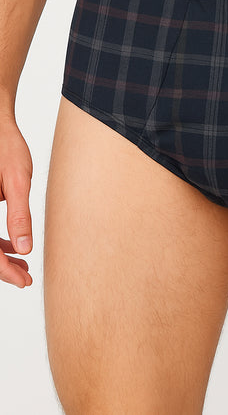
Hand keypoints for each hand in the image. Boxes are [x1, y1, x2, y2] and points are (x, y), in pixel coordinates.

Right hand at [0, 117, 32, 287]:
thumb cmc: (7, 147)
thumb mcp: (18, 181)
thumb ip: (20, 215)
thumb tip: (25, 249)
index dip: (4, 269)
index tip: (23, 280)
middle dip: (3, 267)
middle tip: (25, 278)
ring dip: (0, 256)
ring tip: (24, 266)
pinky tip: (15, 247)